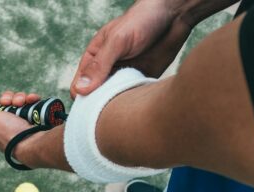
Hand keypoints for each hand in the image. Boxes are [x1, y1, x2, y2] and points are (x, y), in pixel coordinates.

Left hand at [0, 89, 41, 151]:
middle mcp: (9, 125)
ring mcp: (23, 121)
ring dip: (21, 98)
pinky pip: (32, 103)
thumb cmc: (9, 135)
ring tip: (22, 103)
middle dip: (9, 98)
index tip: (0, 101)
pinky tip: (31, 100)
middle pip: (7, 102)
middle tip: (11, 103)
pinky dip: (32, 99)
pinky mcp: (35, 117)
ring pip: (20, 101)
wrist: (32, 142)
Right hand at [70, 0, 193, 97]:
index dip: (82, 99)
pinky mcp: (141, 81)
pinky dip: (133, 103)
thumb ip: (100, 65)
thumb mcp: (117, 41)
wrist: (174, 16)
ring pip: (114, 100)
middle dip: (99, 107)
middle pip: (96, 97)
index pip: (79, 85)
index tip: (90, 108)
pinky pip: (132, 98)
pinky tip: (137, 103)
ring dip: (117, 106)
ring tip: (124, 107)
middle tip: (109, 112)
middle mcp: (108, 69)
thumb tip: (80, 89)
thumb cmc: (142, 21)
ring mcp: (124, 76)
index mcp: (95, 58)